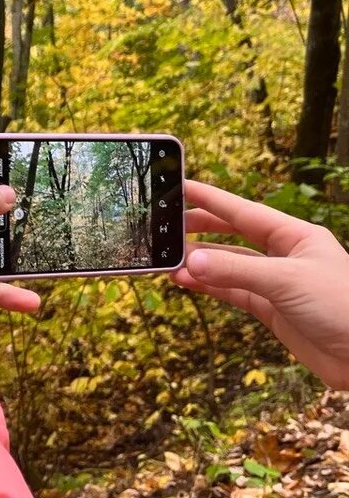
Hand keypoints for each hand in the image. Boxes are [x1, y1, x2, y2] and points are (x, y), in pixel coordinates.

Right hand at [171, 179, 348, 389]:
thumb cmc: (343, 307)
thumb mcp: (286, 281)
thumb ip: (236, 270)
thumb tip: (190, 263)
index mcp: (296, 236)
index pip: (244, 211)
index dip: (211, 199)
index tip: (179, 187)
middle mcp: (285, 256)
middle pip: (234, 235)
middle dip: (201, 230)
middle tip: (166, 226)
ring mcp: (277, 284)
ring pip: (229, 266)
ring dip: (200, 264)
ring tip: (169, 262)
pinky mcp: (272, 311)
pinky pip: (232, 292)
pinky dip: (209, 287)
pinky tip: (187, 282)